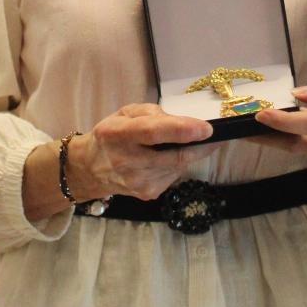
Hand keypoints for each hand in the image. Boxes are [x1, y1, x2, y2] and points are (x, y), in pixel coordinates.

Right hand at [70, 104, 212, 200]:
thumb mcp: (125, 113)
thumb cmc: (112, 135)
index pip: (152, 133)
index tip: (207, 129)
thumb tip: (183, 124)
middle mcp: (126, 161)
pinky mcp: (148, 193)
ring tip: (189, 142)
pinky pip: (173, 175)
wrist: (91, 169)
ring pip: (178, 166)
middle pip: (173, 156)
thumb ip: (152, 114)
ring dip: (190, 154)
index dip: (182, 131)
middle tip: (215, 137)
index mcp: (117, 134)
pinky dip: (178, 164)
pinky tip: (170, 157)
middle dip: (200, 147)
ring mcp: (138, 182)